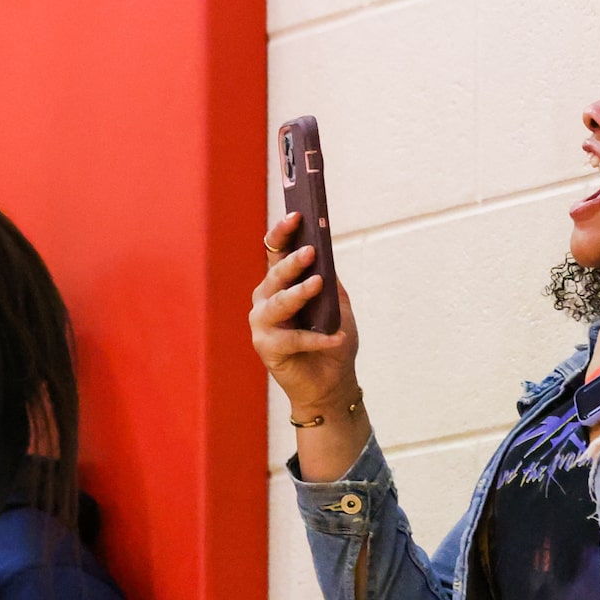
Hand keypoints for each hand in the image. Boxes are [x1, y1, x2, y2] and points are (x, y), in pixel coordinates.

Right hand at [251, 213, 359, 414]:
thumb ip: (330, 281)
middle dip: (293, 261)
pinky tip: (336, 338)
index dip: (283, 233)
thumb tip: (327, 254)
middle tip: (311, 251)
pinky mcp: (266, 348)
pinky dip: (317, 338)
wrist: (331, 383)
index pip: (276, 252)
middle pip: (275, 275)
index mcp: (280, 284)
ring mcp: (262, 324)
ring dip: (298, 293)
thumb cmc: (332, 340)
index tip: (297, 215)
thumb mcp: (337, 305)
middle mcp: (266, 300)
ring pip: (278, 303)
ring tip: (318, 284)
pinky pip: (292, 339)